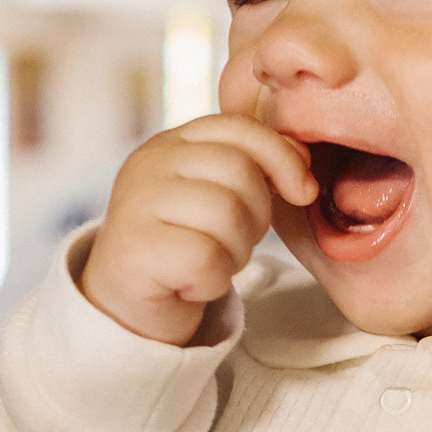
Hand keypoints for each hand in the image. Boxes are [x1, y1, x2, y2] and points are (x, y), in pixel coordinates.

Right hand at [79, 114, 314, 345]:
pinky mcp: (132, 249)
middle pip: (240, 171)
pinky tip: (191, 284)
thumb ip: (256, 168)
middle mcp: (148, 163)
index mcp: (172, 143)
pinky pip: (207, 259)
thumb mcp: (221, 196)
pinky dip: (213, 282)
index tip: (301, 191)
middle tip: (233, 242)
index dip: (282, 156)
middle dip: (257, 215)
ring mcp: (135, 203)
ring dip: (235, 253)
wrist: (129, 305)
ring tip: (209, 262)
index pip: (240, 126)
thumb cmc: (186, 245)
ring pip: (227, 215)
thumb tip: (302, 163)